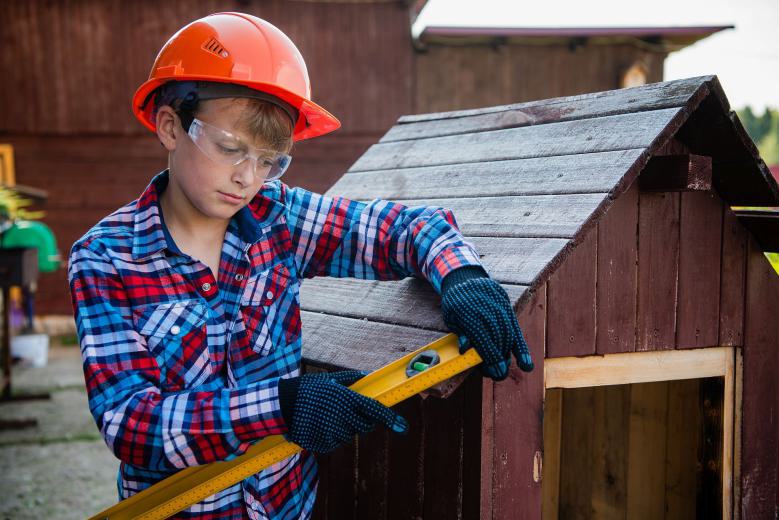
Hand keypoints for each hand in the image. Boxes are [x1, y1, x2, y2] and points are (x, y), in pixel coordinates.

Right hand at [278, 370, 407, 453]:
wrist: (281, 405)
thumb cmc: (308, 389)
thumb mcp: (329, 379)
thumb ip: (351, 379)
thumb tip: (368, 377)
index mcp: (346, 399)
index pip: (373, 410)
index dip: (390, 419)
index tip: (403, 427)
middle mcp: (341, 417)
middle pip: (365, 426)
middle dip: (362, 420)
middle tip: (346, 411)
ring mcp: (331, 432)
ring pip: (349, 435)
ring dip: (344, 428)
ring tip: (326, 416)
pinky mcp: (322, 444)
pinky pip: (336, 443)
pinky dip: (331, 436)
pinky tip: (319, 425)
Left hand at [441, 267, 533, 380]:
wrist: (466, 278)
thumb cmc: (456, 303)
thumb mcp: (451, 317)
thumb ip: (460, 332)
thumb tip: (466, 348)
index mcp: (468, 311)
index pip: (482, 337)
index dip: (490, 356)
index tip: (494, 372)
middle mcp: (486, 308)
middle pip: (497, 337)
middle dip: (500, 359)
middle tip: (497, 374)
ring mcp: (498, 306)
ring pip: (508, 334)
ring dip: (508, 355)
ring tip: (504, 367)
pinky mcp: (507, 306)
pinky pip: (515, 329)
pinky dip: (520, 348)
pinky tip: (526, 363)